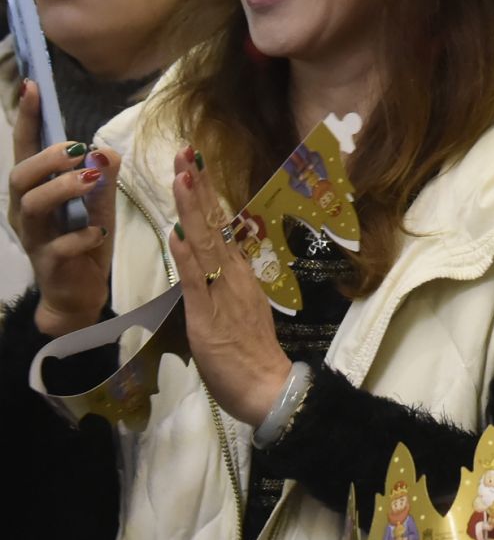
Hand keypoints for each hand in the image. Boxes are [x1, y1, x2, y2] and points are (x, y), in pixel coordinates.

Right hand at [7, 82, 114, 336]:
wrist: (79, 292)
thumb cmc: (84, 238)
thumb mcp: (99, 202)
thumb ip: (104, 173)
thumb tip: (107, 148)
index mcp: (35, 190)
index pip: (26, 149)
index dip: (27, 119)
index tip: (31, 86)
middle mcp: (25, 211)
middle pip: (20, 175)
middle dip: (48, 157)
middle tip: (79, 150)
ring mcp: (34, 238)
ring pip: (33, 206)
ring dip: (64, 188)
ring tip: (92, 180)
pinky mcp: (49, 264)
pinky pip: (58, 246)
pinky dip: (80, 235)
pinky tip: (98, 232)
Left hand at [169, 146, 290, 426]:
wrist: (268, 387)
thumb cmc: (250, 356)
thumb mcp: (231, 313)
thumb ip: (214, 283)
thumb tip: (191, 248)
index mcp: (239, 274)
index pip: (220, 227)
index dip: (205, 196)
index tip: (194, 165)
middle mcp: (235, 275)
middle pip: (215, 224)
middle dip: (199, 188)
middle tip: (187, 152)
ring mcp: (224, 292)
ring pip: (206, 243)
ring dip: (193, 209)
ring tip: (183, 175)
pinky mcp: (210, 315)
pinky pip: (197, 279)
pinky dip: (187, 254)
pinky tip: (179, 231)